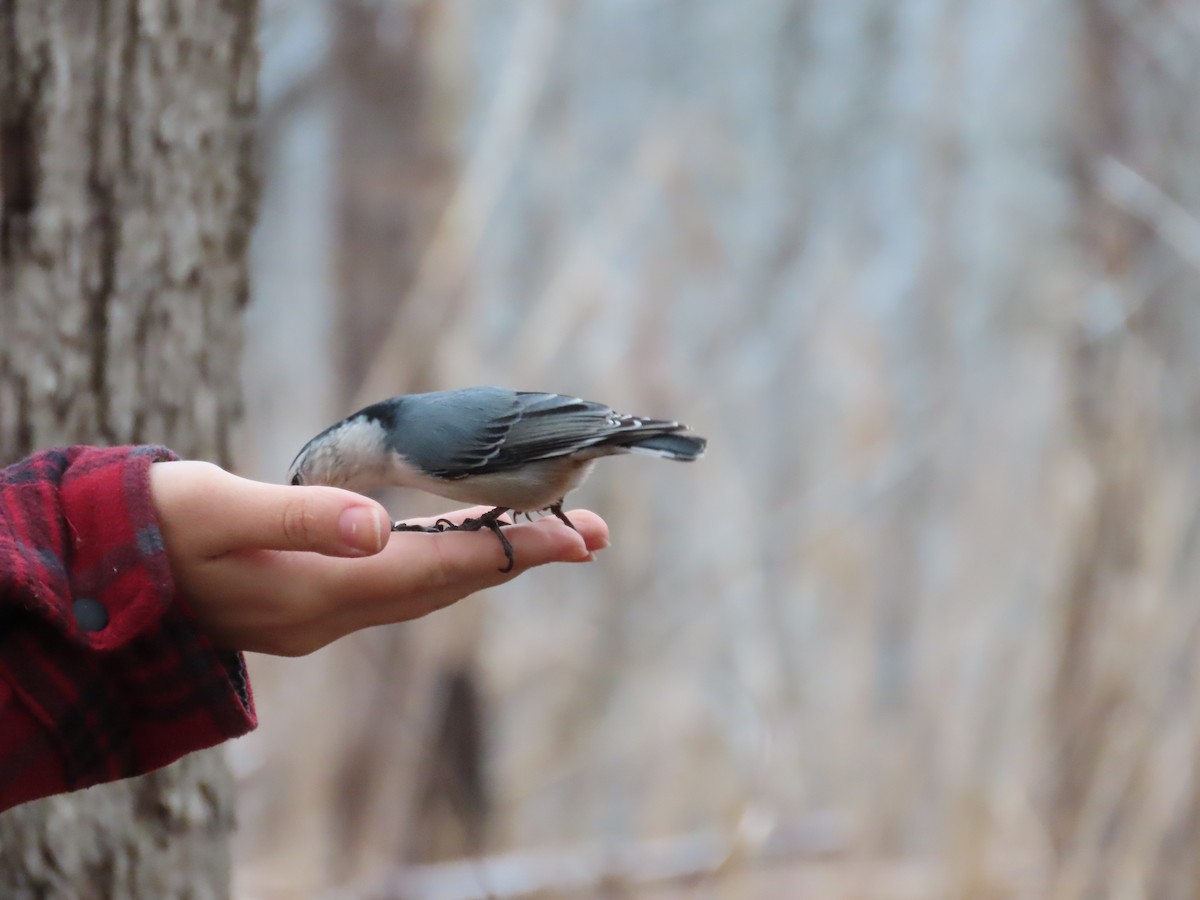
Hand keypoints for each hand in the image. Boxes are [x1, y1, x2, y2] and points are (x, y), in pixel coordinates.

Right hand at [148, 461, 608, 655]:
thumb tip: (379, 525)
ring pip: (428, 587)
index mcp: (318, 592)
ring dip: (489, 560)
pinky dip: (443, 561)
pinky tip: (466, 539)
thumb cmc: (156, 527)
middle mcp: (332, 614)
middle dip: (519, 556)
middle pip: (447, 585)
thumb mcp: (221, 510)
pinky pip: (400, 585)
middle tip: (591, 533)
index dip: (507, 550)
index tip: (574, 535)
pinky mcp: (314, 602)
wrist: (104, 569)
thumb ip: (300, 517)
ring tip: (551, 532)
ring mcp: (324, 615)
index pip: (437, 570)